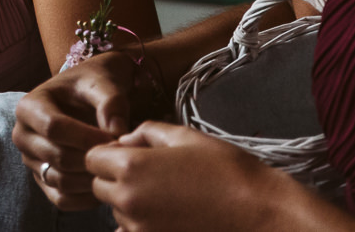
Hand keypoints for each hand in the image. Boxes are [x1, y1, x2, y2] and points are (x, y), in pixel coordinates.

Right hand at [12, 53, 137, 209]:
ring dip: (91, 179)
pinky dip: (85, 198)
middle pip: (56, 157)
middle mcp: (22, 134)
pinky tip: (106, 183)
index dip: (86, 137)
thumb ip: (111, 103)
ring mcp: (31, 160)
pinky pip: (61, 199)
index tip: (115, 138)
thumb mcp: (104, 83)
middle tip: (121, 156)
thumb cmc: (96, 84)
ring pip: (60, 180)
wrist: (93, 94)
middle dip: (92, 159)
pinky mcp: (43, 179)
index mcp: (29, 106)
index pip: (53, 128)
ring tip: (115, 167)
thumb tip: (116, 132)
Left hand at [85, 121, 279, 231]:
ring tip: (168, 196)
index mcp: (131, 166)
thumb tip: (123, 141)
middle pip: (99, 187)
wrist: (261, 214)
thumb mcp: (186, 137)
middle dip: (116, 178)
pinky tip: (168, 217)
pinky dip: (142, 225)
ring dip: (130, 203)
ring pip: (116, 212)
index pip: (92, 158)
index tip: (130, 153)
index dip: (108, 153)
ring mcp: (140, 228)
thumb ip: (146, 132)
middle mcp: (128, 200)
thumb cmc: (227, 170)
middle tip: (150, 174)